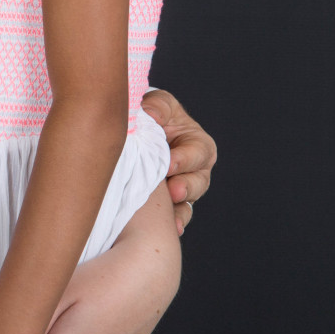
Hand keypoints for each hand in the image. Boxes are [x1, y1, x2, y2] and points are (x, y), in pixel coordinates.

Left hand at [141, 88, 213, 231]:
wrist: (136, 131)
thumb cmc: (152, 114)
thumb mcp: (158, 104)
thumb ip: (158, 106)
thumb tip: (150, 113)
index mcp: (197, 145)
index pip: (198, 153)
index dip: (185, 159)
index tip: (169, 164)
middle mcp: (194, 170)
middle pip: (198, 182)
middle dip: (185, 187)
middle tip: (173, 191)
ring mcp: (181, 189)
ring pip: (187, 204)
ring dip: (179, 211)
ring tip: (170, 219)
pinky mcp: (167, 204)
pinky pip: (173, 216)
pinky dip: (171, 224)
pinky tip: (166, 229)